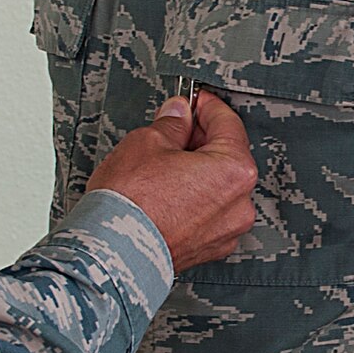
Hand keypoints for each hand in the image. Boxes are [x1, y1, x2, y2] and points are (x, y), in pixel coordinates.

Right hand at [86, 92, 257, 272]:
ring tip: (163, 165)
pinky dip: (193, 200)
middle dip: (201, 140)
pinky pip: (208, 214)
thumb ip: (171, 124)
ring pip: (218, 188)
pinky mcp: (209, 249)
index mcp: (234, 170)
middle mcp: (240, 204)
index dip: (207, 107)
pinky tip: (166, 193)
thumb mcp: (147, 142)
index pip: (228, 124)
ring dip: (197, 172)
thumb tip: (178, 115)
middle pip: (227, 157)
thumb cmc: (130, 201)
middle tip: (174, 129)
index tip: (194, 100)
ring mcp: (226, 231)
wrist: (113, 252)